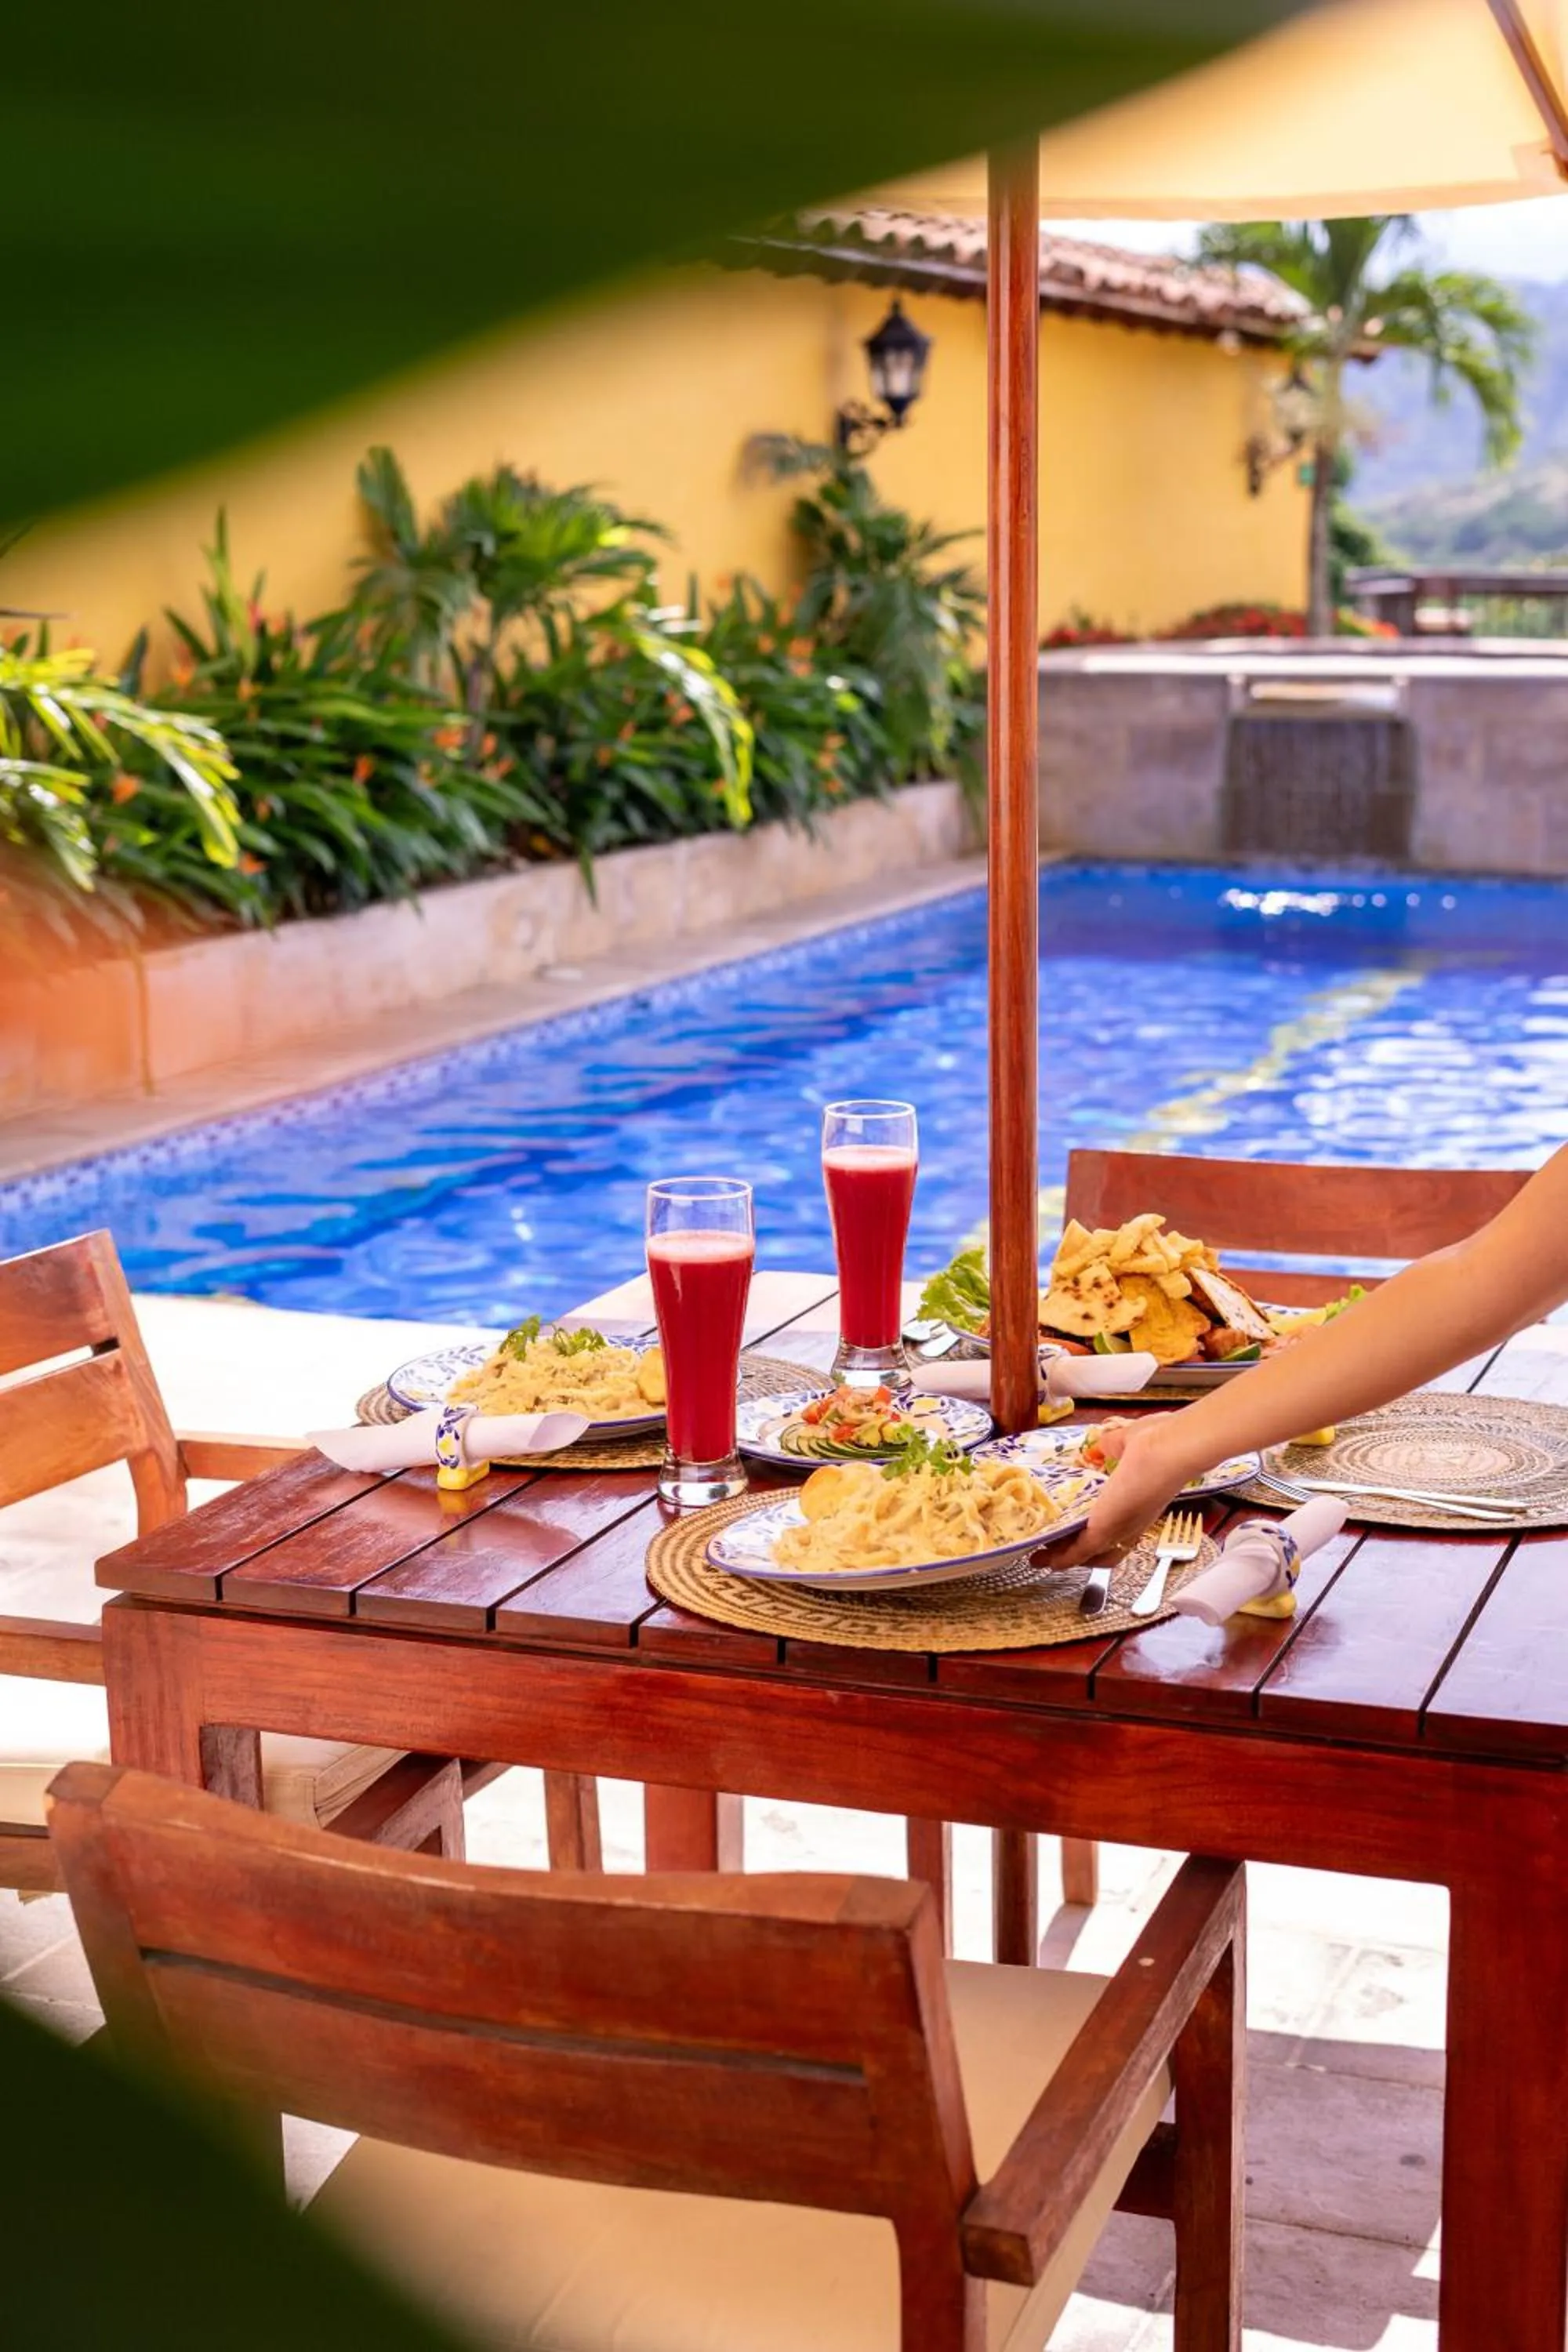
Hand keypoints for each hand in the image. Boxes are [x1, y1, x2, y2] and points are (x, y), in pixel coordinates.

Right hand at [1051, 1416, 1187, 1568]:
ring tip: (1042, 1555)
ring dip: (1064, 1557)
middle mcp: (1131, 1522)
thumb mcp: (1128, 1442)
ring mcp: (1119, 1529)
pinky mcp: (1105, 1531)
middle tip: (1056, 1547)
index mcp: (1138, 1502)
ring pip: (1089, 1554)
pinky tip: (1045, 1559)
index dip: (1098, 1529)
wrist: (1170, 1450)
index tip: (1079, 1527)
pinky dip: (1061, 1558)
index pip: (1117, 1526)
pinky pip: (1079, 1552)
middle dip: (1078, 1551)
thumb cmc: (1159, 1443)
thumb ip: (1113, 1446)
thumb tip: (1101, 1445)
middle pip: (1104, 1549)